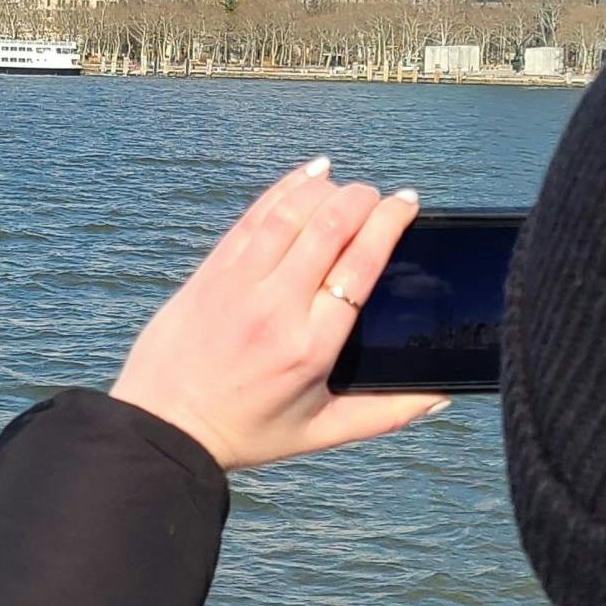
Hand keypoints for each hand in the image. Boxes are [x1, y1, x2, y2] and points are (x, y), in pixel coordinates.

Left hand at [110, 159, 446, 470]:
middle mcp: (277, 307)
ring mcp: (239, 283)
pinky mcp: (212, 269)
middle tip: (381, 195)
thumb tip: (441, 393)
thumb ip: (387, 412)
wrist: (164, 425)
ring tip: (348, 187)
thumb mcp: (322, 432)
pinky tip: (310, 174)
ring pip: (292, 213)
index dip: (388, 223)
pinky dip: (286, 188)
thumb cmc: (246, 431)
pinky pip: (254, 216)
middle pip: (331, 227)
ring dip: (327, 189)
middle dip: (364, 199)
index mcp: (312, 346)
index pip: (360, 265)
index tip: (407, 203)